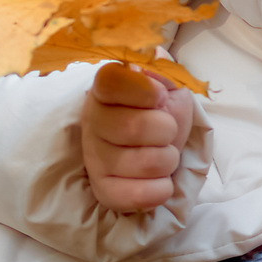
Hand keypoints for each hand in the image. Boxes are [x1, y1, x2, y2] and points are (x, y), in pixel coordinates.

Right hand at [81, 64, 194, 212]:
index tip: (159, 96)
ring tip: (162, 153)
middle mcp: (92, 122)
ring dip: (168, 159)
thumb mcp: (169, 84)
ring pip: (147, 163)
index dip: (145, 90)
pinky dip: (160, 189)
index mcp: (105, 89)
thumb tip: (152, 65)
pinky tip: (159, 180)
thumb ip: (162, 72)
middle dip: (167, 130)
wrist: (161, 144)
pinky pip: (137, 196)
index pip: (112, 82)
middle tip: (166, 131)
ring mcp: (94, 158)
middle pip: (135, 128)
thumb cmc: (163, 110)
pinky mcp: (103, 189)